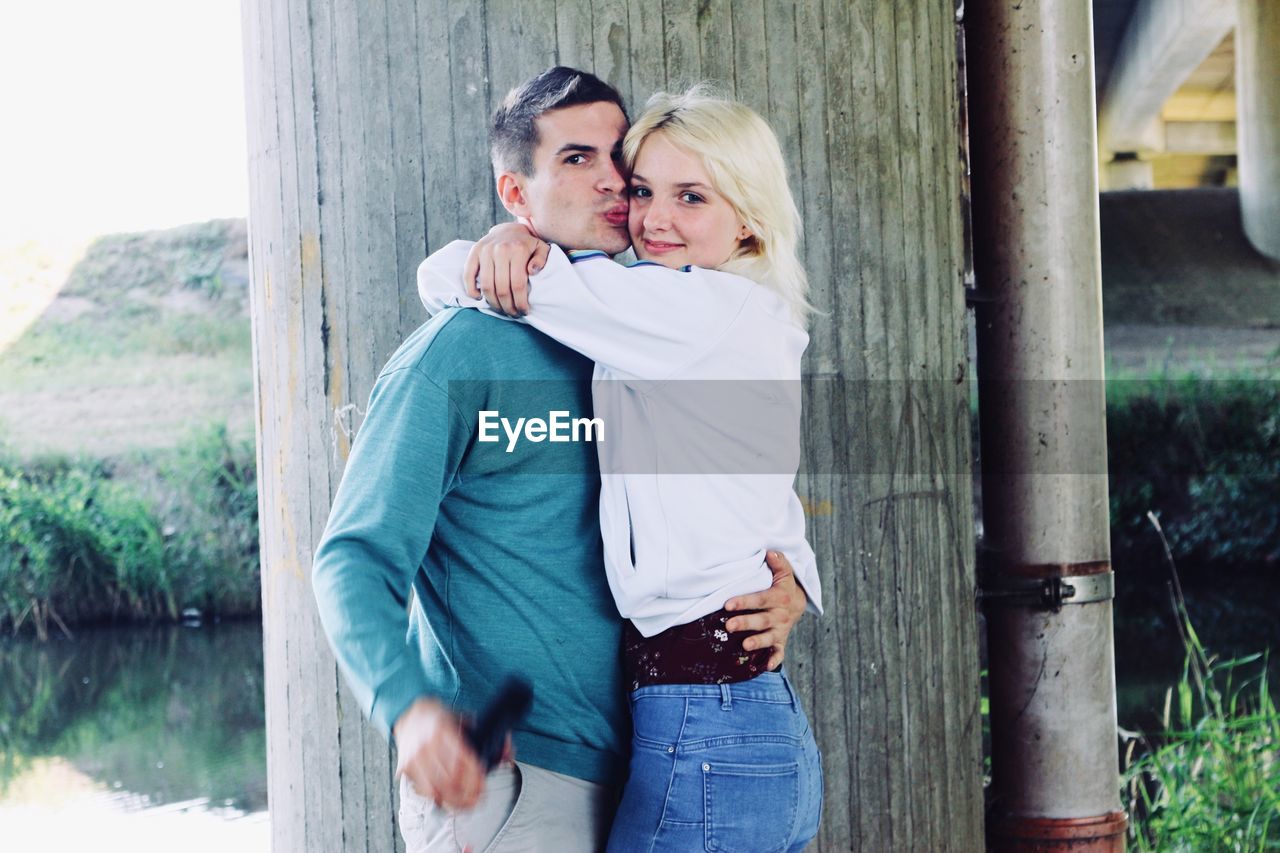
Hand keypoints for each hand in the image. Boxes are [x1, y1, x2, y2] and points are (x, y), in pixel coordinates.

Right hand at [393, 697, 486, 810]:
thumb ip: (484, 734)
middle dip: (467, 794)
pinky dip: (437, 798)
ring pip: (437, 789)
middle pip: (451, 779)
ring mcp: (414, 757)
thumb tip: (507, 750)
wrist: (409, 715)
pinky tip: (446, 799)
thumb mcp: (462, 719)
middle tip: (477, 799)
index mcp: (444, 730)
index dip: (475, 778)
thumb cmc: (440, 719)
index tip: (483, 787)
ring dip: (454, 802)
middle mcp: (427, 744)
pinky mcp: (405, 768)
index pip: (463, 760)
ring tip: (465, 805)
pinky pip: (423, 790)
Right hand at [462, 222, 550, 316]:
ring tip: (501, 309)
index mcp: (518, 250)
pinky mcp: (474, 252)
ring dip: (493, 303)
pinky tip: (479, 299)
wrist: (509, 230)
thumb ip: (542, 260)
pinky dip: (471, 290)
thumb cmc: (528, 245)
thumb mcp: (542, 248)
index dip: (520, 302)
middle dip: (508, 306)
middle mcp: (500, 249)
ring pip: (487, 286)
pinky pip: (468, 274)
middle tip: (513, 314)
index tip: (524, 311)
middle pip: (502, 288)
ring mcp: (485, 250)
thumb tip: (532, 271)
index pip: (518, 284)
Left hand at [723, 550, 806, 670]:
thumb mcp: (784, 573)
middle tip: (728, 626)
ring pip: (768, 637)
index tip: (728, 604)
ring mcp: (780, 630)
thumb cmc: (783, 586)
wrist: (799, 604)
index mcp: (779, 598)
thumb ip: (778, 562)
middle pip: (762, 620)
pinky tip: (765, 666)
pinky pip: (779, 653)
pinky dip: (773, 660)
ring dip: (757, 642)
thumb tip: (769, 552)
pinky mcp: (780, 642)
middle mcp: (780, 616)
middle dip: (745, 623)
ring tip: (744, 645)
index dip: (744, 602)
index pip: (760, 599)